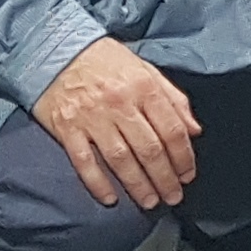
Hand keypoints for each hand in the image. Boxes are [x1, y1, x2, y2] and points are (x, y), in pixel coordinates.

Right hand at [30, 35, 199, 208]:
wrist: (56, 48)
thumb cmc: (105, 61)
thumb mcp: (146, 69)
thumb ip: (173, 99)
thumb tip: (194, 130)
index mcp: (144, 88)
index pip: (172, 130)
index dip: (183, 157)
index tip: (188, 175)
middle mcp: (120, 104)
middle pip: (150, 150)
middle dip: (165, 178)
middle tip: (173, 197)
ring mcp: (92, 118)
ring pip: (121, 160)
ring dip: (138, 185)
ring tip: (149, 202)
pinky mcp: (67, 128)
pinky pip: (85, 162)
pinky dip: (98, 183)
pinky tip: (110, 199)